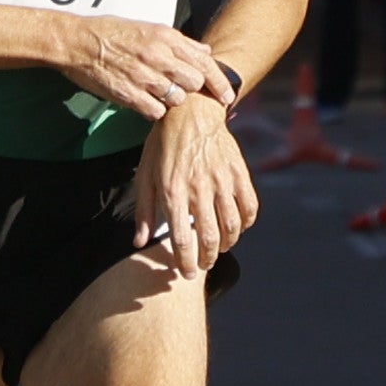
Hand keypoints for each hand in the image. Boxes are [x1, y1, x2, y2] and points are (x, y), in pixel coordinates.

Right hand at [47, 7, 239, 124]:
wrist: (77, 42)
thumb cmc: (112, 33)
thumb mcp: (149, 28)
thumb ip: (180, 42)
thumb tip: (206, 53)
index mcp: (165, 37)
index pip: (204, 63)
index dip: (220, 82)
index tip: (228, 95)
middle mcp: (158, 55)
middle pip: (194, 83)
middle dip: (193, 90)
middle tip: (183, 91)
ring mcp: (143, 76)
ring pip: (177, 98)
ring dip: (173, 100)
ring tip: (160, 94)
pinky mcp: (129, 94)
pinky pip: (156, 111)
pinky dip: (155, 110)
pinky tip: (146, 102)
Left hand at [126, 93, 259, 276]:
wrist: (190, 111)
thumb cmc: (163, 145)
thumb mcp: (145, 176)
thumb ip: (143, 212)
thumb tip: (137, 243)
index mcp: (173, 192)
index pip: (182, 241)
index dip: (185, 263)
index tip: (185, 274)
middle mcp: (199, 189)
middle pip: (209, 239)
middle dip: (207, 259)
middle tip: (203, 265)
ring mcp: (222, 181)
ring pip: (231, 227)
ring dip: (226, 245)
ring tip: (219, 249)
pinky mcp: (238, 173)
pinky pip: (248, 207)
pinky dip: (245, 223)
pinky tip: (237, 228)